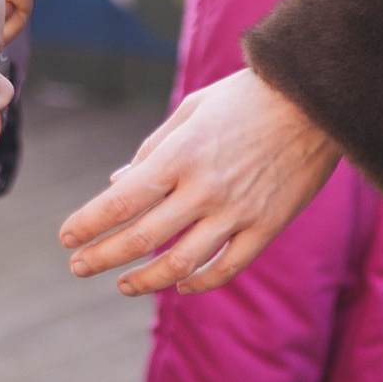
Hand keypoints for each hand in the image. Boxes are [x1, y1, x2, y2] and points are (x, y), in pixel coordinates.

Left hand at [60, 68, 337, 294]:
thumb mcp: (191, 110)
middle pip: (140, 239)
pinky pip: (227, 267)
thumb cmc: (247, 96)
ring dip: (144, 281)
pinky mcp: (267, 226)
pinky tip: (180, 285)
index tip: (66, 237)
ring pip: (180, 264)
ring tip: (123, 285)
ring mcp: (238, 211)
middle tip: (79, 266)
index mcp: (180, 155)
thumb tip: (118, 182)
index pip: (119, 202)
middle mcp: (204, 188)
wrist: (316, 98)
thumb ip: (153, 150)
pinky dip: (199, 283)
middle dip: (101, 257)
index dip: (87, 225)